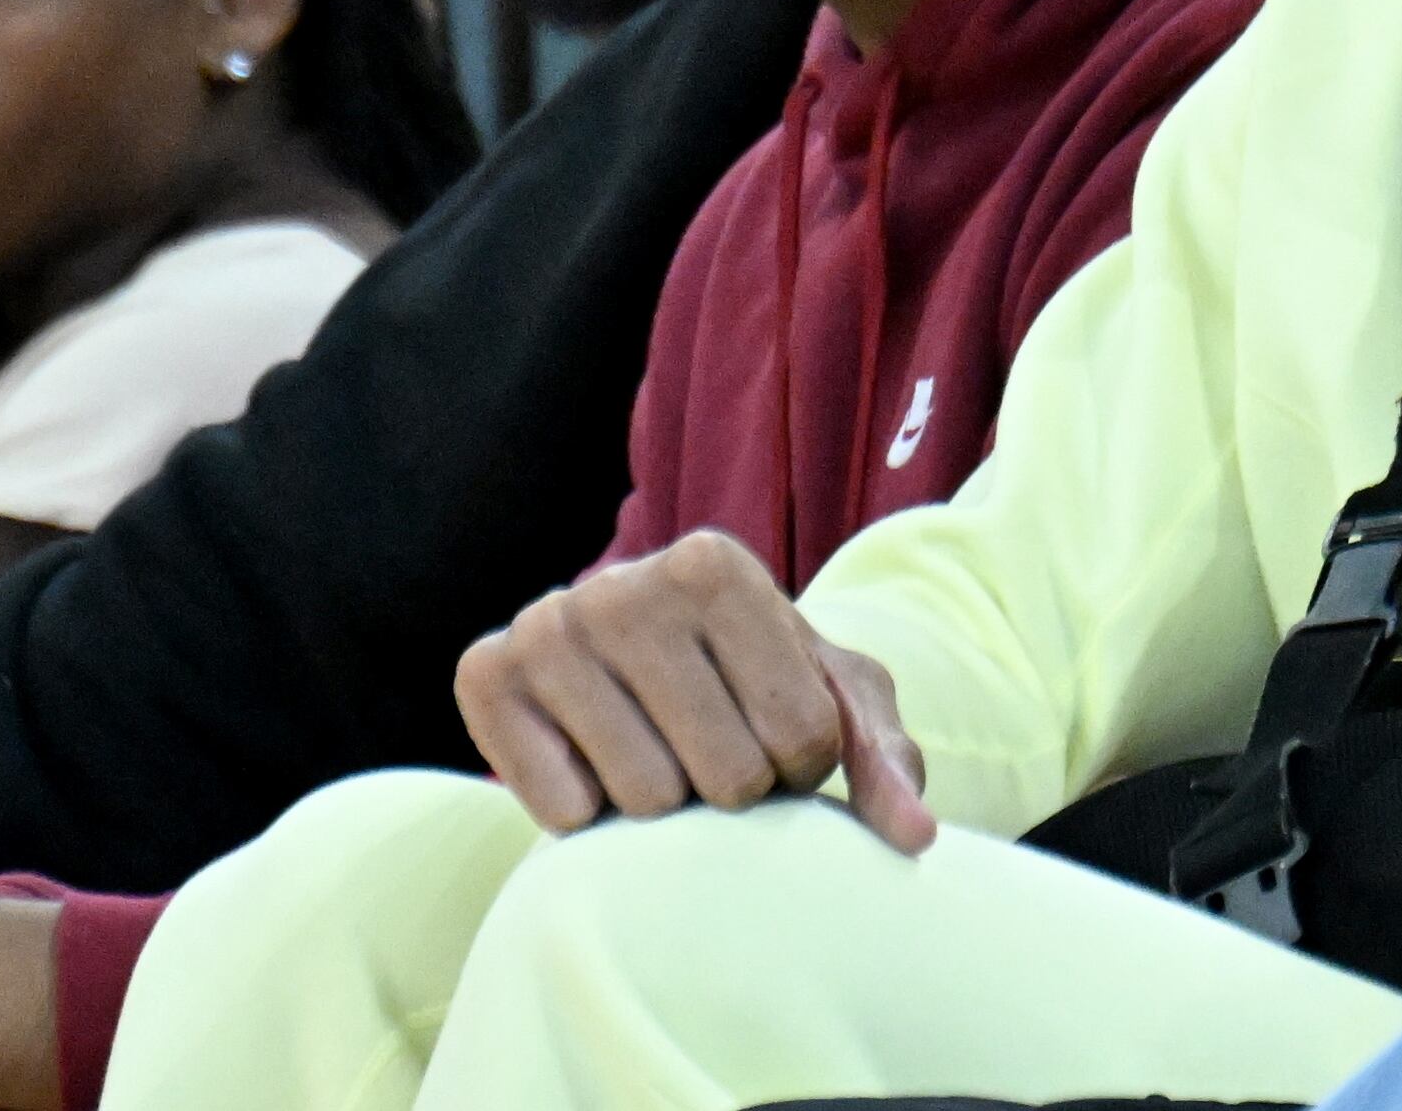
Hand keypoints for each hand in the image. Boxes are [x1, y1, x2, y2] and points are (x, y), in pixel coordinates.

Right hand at [456, 529, 935, 849]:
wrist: (633, 669)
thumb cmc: (752, 682)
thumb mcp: (832, 699)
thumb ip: (885, 759)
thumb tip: (916, 837)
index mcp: (716, 564)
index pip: (799, 735)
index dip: (801, 767)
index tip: (776, 738)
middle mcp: (623, 583)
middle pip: (724, 775)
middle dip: (734, 789)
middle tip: (710, 752)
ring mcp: (548, 625)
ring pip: (646, 799)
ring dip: (666, 805)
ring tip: (657, 754)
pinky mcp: (485, 676)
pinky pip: (564, 809)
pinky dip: (590, 812)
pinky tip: (594, 762)